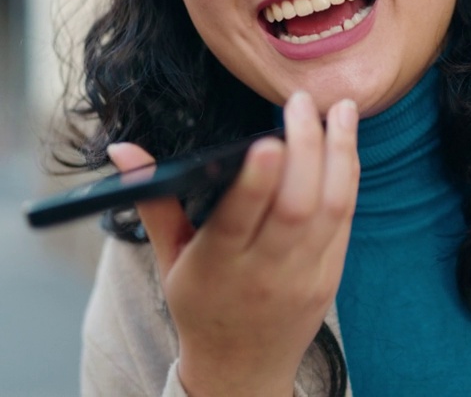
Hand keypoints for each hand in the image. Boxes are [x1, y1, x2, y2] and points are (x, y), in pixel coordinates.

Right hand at [107, 92, 359, 396]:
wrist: (243, 369)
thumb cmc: (200, 304)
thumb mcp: (168, 259)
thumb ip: (153, 200)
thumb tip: (122, 148)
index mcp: (217, 267)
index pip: (239, 221)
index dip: (256, 181)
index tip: (266, 141)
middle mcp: (266, 272)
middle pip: (296, 206)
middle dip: (305, 147)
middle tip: (299, 101)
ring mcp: (304, 275)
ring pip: (331, 206)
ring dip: (340, 151)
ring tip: (340, 107)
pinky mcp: (331, 274)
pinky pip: (346, 217)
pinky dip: (348, 174)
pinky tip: (346, 140)